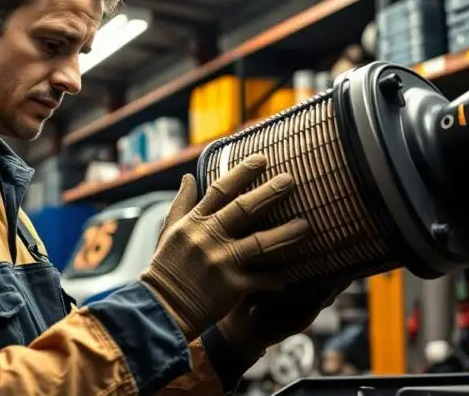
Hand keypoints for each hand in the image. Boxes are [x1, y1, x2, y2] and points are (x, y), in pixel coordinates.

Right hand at [157, 173, 343, 362]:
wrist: (161, 309)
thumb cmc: (166, 268)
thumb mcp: (169, 232)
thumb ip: (182, 203)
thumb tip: (187, 176)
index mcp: (194, 222)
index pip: (220, 189)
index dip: (242, 172)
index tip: (262, 158)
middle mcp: (207, 237)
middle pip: (244, 208)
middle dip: (270, 192)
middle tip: (291, 179)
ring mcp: (221, 261)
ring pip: (260, 243)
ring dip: (286, 233)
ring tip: (307, 225)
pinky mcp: (232, 286)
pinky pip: (262, 279)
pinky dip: (276, 278)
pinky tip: (288, 276)